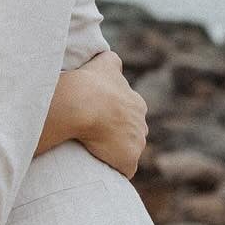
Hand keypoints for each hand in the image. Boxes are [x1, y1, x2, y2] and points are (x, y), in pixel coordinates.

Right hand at [74, 51, 148, 177]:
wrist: (84, 104)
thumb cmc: (90, 84)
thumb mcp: (104, 64)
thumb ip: (110, 61)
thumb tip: (110, 56)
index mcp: (136, 102)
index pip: (130, 112)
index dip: (115, 116)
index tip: (99, 117)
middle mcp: (141, 122)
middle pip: (132, 132)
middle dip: (118, 135)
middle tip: (94, 135)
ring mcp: (137, 142)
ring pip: (128, 150)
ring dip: (115, 152)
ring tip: (93, 152)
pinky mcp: (128, 160)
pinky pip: (123, 168)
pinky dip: (113, 167)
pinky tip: (98, 165)